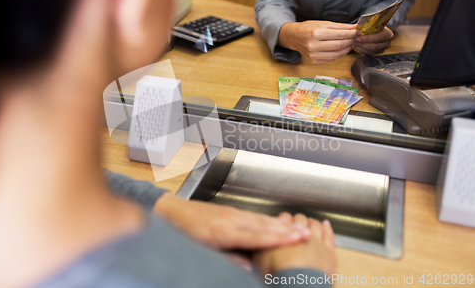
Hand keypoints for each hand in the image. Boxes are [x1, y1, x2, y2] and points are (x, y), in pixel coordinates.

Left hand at [153, 193, 310, 249]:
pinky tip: (277, 223)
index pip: (257, 237)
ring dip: (281, 224)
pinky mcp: (230, 211)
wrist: (171, 210)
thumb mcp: (200, 251)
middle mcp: (230, 219)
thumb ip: (227, 259)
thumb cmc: (182, 232)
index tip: (296, 239)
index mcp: (223, 232)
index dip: (278, 239)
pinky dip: (269, 219)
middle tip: (308, 233)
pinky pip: (254, 215)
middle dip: (287, 230)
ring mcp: (231, 213)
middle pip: (264, 226)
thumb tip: (249, 268)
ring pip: (261, 219)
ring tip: (300, 227)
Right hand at [253, 213, 336, 275]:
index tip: (282, 223)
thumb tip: (256, 242)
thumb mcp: (259, 259)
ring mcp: (316, 240)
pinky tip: (325, 224)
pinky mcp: (328, 251)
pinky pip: (329, 234)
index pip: (283, 218)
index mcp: (283, 233)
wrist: (298, 285)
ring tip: (308, 223)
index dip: (283, 220)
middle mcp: (300, 233)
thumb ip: (259, 247)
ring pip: (314, 224)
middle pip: (299, 219)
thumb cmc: (279, 273)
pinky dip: (326, 227)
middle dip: (297, 220)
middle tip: (294, 225)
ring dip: (311, 222)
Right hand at [278, 21, 357, 63]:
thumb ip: (339, 26)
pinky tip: (342, 49)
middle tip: (355, 37)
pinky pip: (331, 59)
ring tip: (350, 43)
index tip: (357, 31)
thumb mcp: (323, 24)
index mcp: (315, 33)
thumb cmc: (308, 28)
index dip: (351, 34)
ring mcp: (313, 55)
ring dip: (346, 49)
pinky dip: (339, 54)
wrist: (294, 37)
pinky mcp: (314, 61)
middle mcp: (313, 45)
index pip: (339, 35)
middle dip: (350, 41)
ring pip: (336, 54)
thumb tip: (353, 28)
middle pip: (339, 45)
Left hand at [353, 27, 393, 54]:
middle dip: (363, 44)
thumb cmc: (374, 25)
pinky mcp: (376, 53)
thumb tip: (356, 29)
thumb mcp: (372, 23)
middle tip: (354, 41)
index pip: (378, 38)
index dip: (367, 39)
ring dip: (360, 48)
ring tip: (353, 43)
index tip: (358, 37)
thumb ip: (366, 26)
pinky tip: (355, 46)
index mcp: (388, 34)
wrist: (377, 30)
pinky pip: (367, 54)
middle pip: (374, 46)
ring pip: (370, 51)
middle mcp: (387, 43)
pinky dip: (360, 50)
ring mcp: (382, 49)